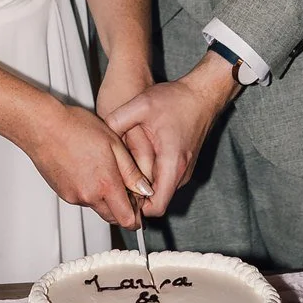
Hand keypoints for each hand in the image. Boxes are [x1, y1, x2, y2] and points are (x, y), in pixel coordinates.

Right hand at [24, 104, 153, 231]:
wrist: (43, 126)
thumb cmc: (76, 128)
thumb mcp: (114, 144)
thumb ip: (132, 171)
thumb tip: (145, 190)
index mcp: (105, 184)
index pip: (127, 219)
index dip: (137, 217)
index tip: (140, 207)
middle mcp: (88, 196)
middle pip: (112, 217)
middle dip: (122, 208)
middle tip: (126, 187)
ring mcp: (73, 196)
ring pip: (97, 207)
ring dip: (105, 198)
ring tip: (103, 170)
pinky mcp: (62, 193)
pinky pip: (82, 199)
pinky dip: (90, 191)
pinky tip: (88, 169)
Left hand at [104, 54, 237, 215]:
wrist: (203, 94)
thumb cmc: (177, 99)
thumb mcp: (141, 105)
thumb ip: (117, 120)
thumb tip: (100, 135)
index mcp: (172, 163)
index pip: (156, 207)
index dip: (135, 207)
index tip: (118, 195)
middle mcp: (181, 172)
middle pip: (156, 202)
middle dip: (135, 197)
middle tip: (114, 181)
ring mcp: (184, 170)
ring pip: (160, 192)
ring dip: (142, 186)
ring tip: (122, 169)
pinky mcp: (183, 165)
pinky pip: (165, 181)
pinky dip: (150, 177)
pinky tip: (136, 161)